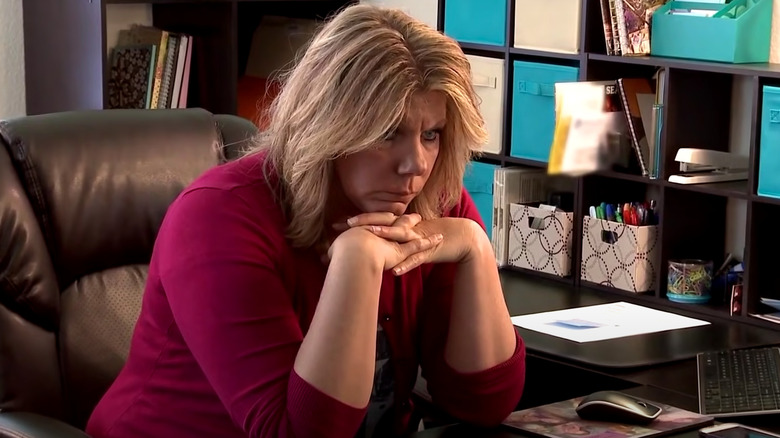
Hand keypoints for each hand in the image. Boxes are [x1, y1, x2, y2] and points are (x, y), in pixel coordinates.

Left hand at [342, 213, 484, 274]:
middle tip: (345, 224)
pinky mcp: (429, 251)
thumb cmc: (434, 238)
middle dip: (365, 222)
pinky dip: (405, 266)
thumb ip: (394, 238)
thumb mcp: (411, 236)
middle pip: (385, 222)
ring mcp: (418, 239)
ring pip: (400, 237)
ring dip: (385, 236)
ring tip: (368, 238)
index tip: (339, 221)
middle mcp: (409, 228)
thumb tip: (372, 243)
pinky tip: (395, 272)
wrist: (463, 237)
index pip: (378, 218)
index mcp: (403, 224)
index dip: (360, 219)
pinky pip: (415, 260)